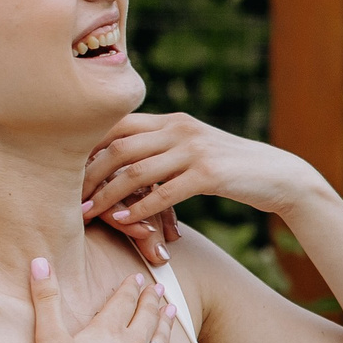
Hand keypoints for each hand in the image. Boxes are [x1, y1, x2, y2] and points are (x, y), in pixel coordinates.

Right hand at [26, 260, 189, 342]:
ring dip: (167, 325)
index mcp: (108, 330)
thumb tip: (39, 260)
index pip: (123, 301)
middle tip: (159, 290)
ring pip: (161, 342)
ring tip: (173, 312)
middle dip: (152, 301)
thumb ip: (45, 300)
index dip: (130, 288)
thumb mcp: (49, 339)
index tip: (138, 278)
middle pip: (147, 317)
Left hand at [82, 111, 329, 230]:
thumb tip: (120, 162)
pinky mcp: (209, 173)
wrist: (279, 175)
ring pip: (136, 170)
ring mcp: (194, 149)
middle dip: (88, 173)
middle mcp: (179, 128)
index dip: (87, 147)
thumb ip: (161, 149)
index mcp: (171, 120)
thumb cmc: (229, 169)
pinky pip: (165, 192)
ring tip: (86, 213)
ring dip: (107, 194)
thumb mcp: (192, 150)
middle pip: (119, 146)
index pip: (117, 125)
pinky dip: (140, 209)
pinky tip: (123, 222)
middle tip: (66, 196)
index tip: (63, 170)